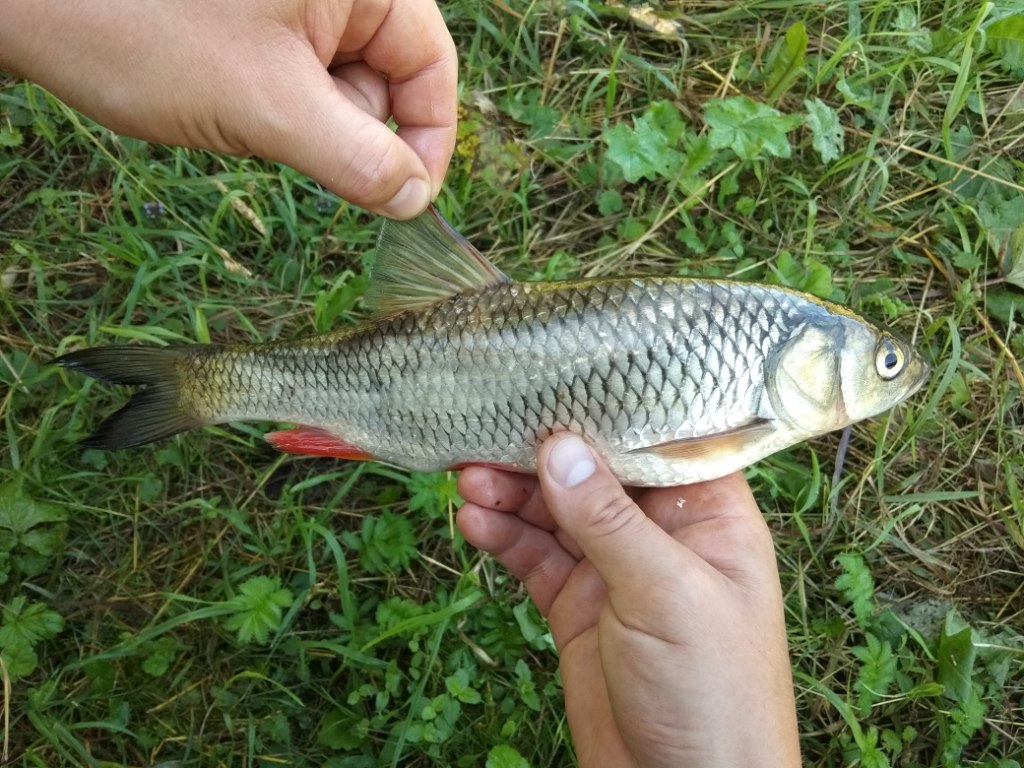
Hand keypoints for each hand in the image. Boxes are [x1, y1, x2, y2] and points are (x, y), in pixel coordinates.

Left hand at [0, 0, 456, 218]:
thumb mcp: (269, 107)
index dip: (428, 137)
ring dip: (308, 120)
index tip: (408, 200)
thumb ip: (356, 157)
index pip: (431, 62)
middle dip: (352, 127)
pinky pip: (298, 75)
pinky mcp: (257, 17)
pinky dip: (278, 106)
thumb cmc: (144, 29)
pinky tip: (232, 99)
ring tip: (245, 108)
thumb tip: (413, 198)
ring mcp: (292, 2)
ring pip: (340, 83)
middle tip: (292, 139)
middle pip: (388, 74)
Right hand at [457, 434, 800, 767]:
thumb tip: (559, 447)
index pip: (660, 439)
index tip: (553, 381)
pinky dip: (505, 538)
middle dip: (543, 454)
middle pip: (596, 472)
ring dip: (513, 494)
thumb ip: (610, 521)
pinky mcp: (578, 605)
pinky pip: (536, 558)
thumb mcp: (666, 596)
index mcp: (709, 514)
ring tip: (468, 480)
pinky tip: (474, 523)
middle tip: (487, 433)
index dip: (609, 409)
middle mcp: (662, 533)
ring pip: (558, 512)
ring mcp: (616, 569)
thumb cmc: (714, 693)